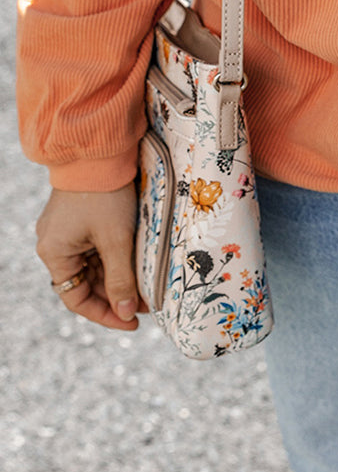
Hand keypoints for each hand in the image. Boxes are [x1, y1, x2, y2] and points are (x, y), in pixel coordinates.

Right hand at [36, 184, 145, 331]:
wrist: (100, 150)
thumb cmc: (105, 195)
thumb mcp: (116, 240)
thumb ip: (120, 279)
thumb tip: (127, 314)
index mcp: (54, 254)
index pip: (77, 299)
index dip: (105, 314)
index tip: (133, 321)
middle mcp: (55, 244)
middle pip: (86, 282)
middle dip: (117, 294)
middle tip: (148, 302)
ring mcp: (67, 229)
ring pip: (94, 265)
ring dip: (119, 276)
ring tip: (147, 285)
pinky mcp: (81, 216)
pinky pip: (97, 246)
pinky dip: (116, 257)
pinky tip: (138, 262)